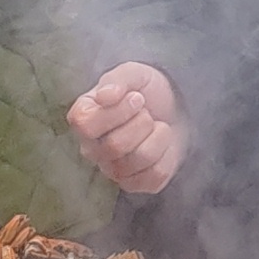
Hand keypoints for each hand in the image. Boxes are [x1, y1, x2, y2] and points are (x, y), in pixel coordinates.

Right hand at [66, 62, 187, 192]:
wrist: (174, 109)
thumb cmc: (146, 91)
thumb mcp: (134, 74)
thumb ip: (117, 79)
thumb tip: (104, 95)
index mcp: (83, 119)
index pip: (85, 124)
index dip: (116, 111)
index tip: (136, 97)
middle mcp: (92, 149)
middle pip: (114, 145)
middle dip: (142, 122)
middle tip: (147, 112)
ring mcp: (112, 170)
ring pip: (138, 159)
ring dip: (158, 136)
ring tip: (156, 126)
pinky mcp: (135, 184)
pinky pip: (155, 175)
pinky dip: (168, 154)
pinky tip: (162, 145)